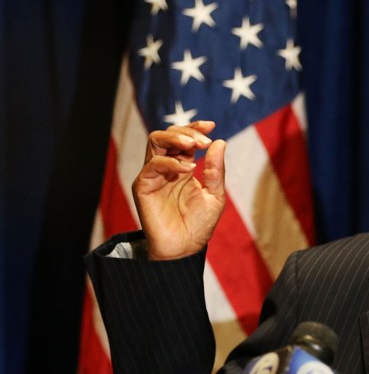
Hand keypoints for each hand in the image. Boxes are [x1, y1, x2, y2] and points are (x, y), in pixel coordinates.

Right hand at [131, 120, 225, 260]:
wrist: (185, 248)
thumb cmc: (200, 224)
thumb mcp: (215, 195)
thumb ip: (216, 170)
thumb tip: (220, 141)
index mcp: (182, 166)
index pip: (184, 139)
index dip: (195, 127)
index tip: (211, 125)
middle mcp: (165, 167)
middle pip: (167, 134)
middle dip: (187, 132)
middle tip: (204, 140)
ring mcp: (153, 175)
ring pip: (155, 141)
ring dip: (176, 138)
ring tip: (195, 146)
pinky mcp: (143, 186)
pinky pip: (152, 165)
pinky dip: (171, 162)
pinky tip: (188, 169)